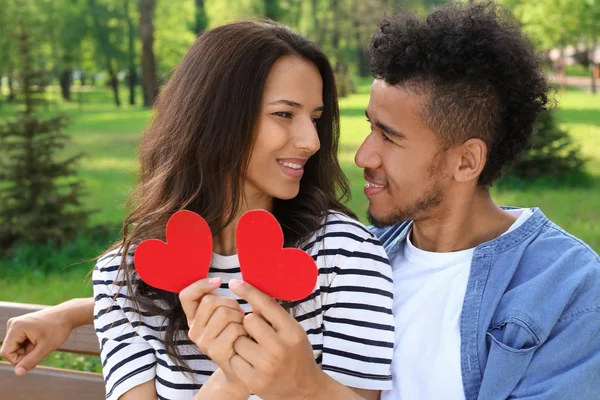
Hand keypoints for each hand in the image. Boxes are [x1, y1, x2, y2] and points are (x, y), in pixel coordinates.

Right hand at [0, 306, 74, 374]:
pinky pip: (19, 342)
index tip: (36, 355)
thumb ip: (31, 361)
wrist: (67, 315)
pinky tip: (40, 339)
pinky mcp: (20, 325)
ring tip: (41, 341)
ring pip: (15, 347)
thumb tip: (18, 373)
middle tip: (41, 347)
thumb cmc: (58, 329)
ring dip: (28, 350)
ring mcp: (16, 324)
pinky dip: (29, 345)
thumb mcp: (46, 347)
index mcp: (15, 327)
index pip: (6, 353)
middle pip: (10, 350)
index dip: (19, 360)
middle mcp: (12, 324)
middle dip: (25, 354)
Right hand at [179, 278, 249, 396]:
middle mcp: (193, 330)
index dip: (201, 285)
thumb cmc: (237, 335)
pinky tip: (245, 339)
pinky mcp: (216, 352)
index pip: (186, 296)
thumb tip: (216, 281)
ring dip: (240, 317)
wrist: (242, 367)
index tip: (218, 281)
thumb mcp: (225, 314)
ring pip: (223, 313)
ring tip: (242, 327)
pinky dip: (244, 330)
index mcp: (193, 318)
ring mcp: (203, 343)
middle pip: (210, 301)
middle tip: (239, 315)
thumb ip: (217, 300)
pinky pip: (234, 329)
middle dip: (231, 303)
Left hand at [227, 279, 322, 399]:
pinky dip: (238, 358)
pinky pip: (234, 358)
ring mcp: (266, 365)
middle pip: (248, 320)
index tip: (234, 282)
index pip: (266, 305)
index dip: (248, 291)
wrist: (303, 390)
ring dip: (242, 342)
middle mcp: (280, 347)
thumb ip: (274, 316)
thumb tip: (251, 295)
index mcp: (292, 331)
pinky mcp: (254, 380)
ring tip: (255, 350)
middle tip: (257, 334)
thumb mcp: (293, 332)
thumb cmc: (295, 354)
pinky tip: (250, 362)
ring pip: (238, 339)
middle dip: (249, 324)